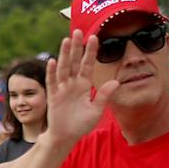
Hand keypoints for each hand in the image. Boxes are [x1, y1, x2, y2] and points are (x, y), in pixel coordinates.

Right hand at [46, 31, 117, 146]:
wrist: (66, 137)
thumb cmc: (81, 124)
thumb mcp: (97, 110)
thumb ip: (104, 95)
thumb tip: (117, 82)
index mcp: (84, 85)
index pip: (87, 64)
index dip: (90, 52)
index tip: (94, 37)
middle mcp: (72, 84)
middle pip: (74, 62)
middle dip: (76, 47)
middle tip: (77, 30)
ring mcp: (61, 89)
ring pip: (63, 68)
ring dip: (65, 54)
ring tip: (66, 40)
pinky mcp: (53, 97)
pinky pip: (52, 82)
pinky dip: (52, 72)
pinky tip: (52, 61)